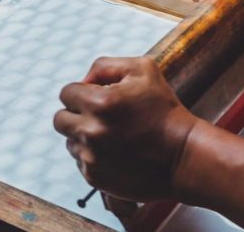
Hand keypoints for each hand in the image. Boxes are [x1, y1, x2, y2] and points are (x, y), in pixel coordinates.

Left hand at [54, 57, 201, 201]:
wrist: (183, 156)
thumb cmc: (165, 110)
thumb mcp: (143, 69)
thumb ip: (106, 66)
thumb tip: (84, 80)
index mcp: (98, 103)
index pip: (66, 93)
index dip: (83, 93)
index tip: (99, 98)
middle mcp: (90, 132)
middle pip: (60, 119)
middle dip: (76, 114)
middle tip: (99, 116)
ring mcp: (91, 157)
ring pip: (70, 142)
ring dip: (84, 136)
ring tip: (113, 136)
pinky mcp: (94, 178)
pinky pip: (80, 162)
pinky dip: (93, 156)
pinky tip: (116, 153)